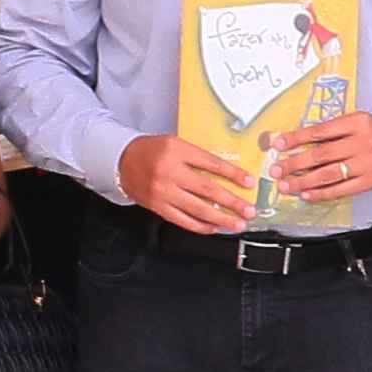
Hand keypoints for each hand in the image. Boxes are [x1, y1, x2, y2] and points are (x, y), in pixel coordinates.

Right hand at [121, 131, 257, 233]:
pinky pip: (183, 220)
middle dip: (232, 202)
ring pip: (197, 209)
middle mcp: (169, 171)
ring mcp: (163, 192)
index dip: (233, 174)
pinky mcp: (158, 207)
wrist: (121, 160)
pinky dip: (200, 226)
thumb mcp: (175, 144)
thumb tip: (227, 173)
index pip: (211, 164)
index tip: (249, 182)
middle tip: (249, 210)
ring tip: (237, 224)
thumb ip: (197, 157)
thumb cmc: (152, 150)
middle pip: (207, 189)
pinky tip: (214, 227)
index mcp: (176, 150)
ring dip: (220, 219)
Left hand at [272, 112, 371, 208]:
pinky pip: (341, 190)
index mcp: (356, 123)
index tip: (278, 144)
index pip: (320, 131)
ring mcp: (366, 164)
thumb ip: (333, 130)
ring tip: (286, 185)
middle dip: (295, 163)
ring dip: (303, 181)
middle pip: (321, 155)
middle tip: (277, 170)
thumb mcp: (358, 121)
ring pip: (328, 174)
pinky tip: (307, 194)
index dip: (297, 138)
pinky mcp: (370, 181)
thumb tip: (300, 141)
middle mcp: (361, 143)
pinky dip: (322, 193)